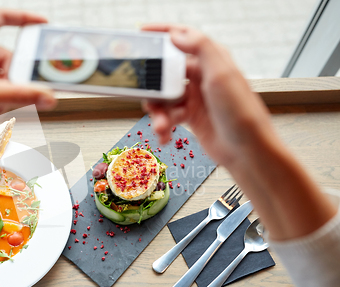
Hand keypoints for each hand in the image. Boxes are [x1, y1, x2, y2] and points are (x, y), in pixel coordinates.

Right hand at [142, 24, 273, 168]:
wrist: (247, 152)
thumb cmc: (242, 114)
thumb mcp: (222, 74)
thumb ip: (200, 48)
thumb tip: (175, 34)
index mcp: (212, 59)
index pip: (184, 37)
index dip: (162, 32)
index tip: (141, 32)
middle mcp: (203, 76)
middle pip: (166, 71)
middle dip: (153, 86)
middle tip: (143, 95)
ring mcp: (196, 97)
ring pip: (164, 96)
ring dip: (158, 112)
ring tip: (161, 125)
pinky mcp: (191, 116)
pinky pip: (168, 115)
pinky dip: (163, 125)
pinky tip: (165, 134)